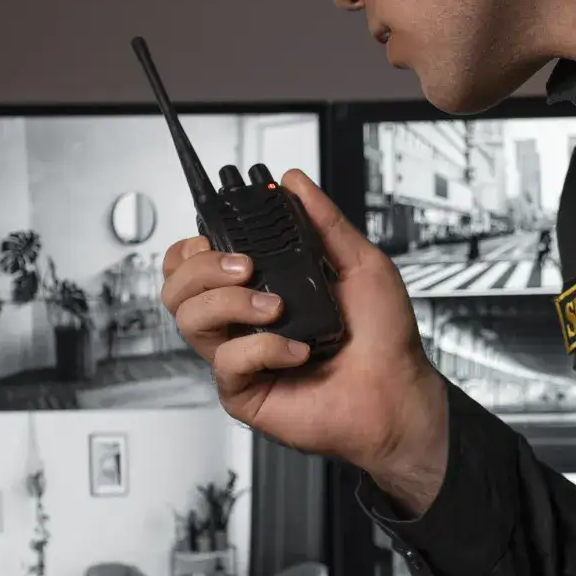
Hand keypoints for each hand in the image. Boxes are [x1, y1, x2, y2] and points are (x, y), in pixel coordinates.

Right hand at [160, 168, 448, 505]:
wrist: (398, 393)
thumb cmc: (384, 340)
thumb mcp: (362, 264)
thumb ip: (324, 221)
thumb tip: (295, 182)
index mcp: (261, 288)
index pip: (196, 262)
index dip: (193, 246)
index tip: (217, 235)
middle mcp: (243, 320)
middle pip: (177, 287)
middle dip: (203, 267)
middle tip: (246, 267)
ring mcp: (241, 355)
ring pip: (190, 319)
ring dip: (230, 302)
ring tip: (275, 307)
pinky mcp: (243, 390)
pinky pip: (227, 361)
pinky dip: (262, 348)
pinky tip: (295, 349)